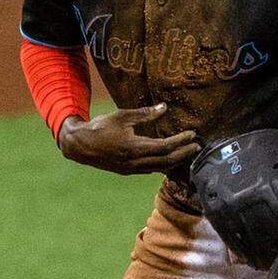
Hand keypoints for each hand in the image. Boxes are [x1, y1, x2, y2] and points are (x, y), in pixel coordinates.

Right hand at [57, 104, 200, 174]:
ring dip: (176, 161)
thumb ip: (144, 114)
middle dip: (184, 154)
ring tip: (188, 153)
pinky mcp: (127, 171)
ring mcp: (131, 169)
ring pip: (159, 168)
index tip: (193, 135)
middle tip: (198, 147)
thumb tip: (164, 107)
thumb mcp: (122, 116)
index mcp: (134, 148)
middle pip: (166, 161)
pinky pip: (150, 170)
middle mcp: (134, 162)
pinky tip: (170, 160)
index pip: (165, 147)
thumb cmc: (100, 127)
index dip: (181, 141)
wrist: (79, 146)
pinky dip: (163, 166)